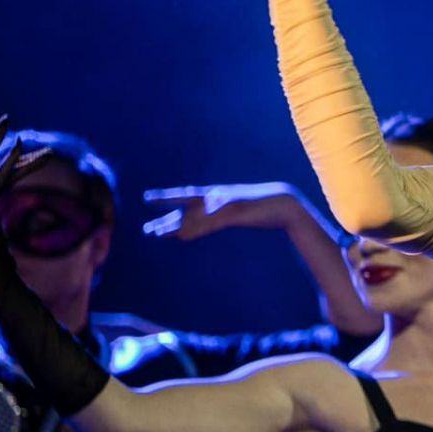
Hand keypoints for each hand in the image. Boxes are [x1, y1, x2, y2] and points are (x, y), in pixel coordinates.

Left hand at [141, 183, 303, 239]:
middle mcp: (217, 197)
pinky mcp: (233, 213)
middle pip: (185, 208)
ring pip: (194, 217)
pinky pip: (210, 223)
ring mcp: (224, 205)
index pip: (187, 196)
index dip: (167, 198)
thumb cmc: (263, 207)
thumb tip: (213, 218)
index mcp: (217, 195)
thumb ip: (225, 213)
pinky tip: (182, 237)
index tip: (147, 199)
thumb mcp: (240, 210)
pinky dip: (195, 230)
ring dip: (174, 226)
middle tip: (146, 229)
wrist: (286, 205)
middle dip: (165, 218)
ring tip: (154, 234)